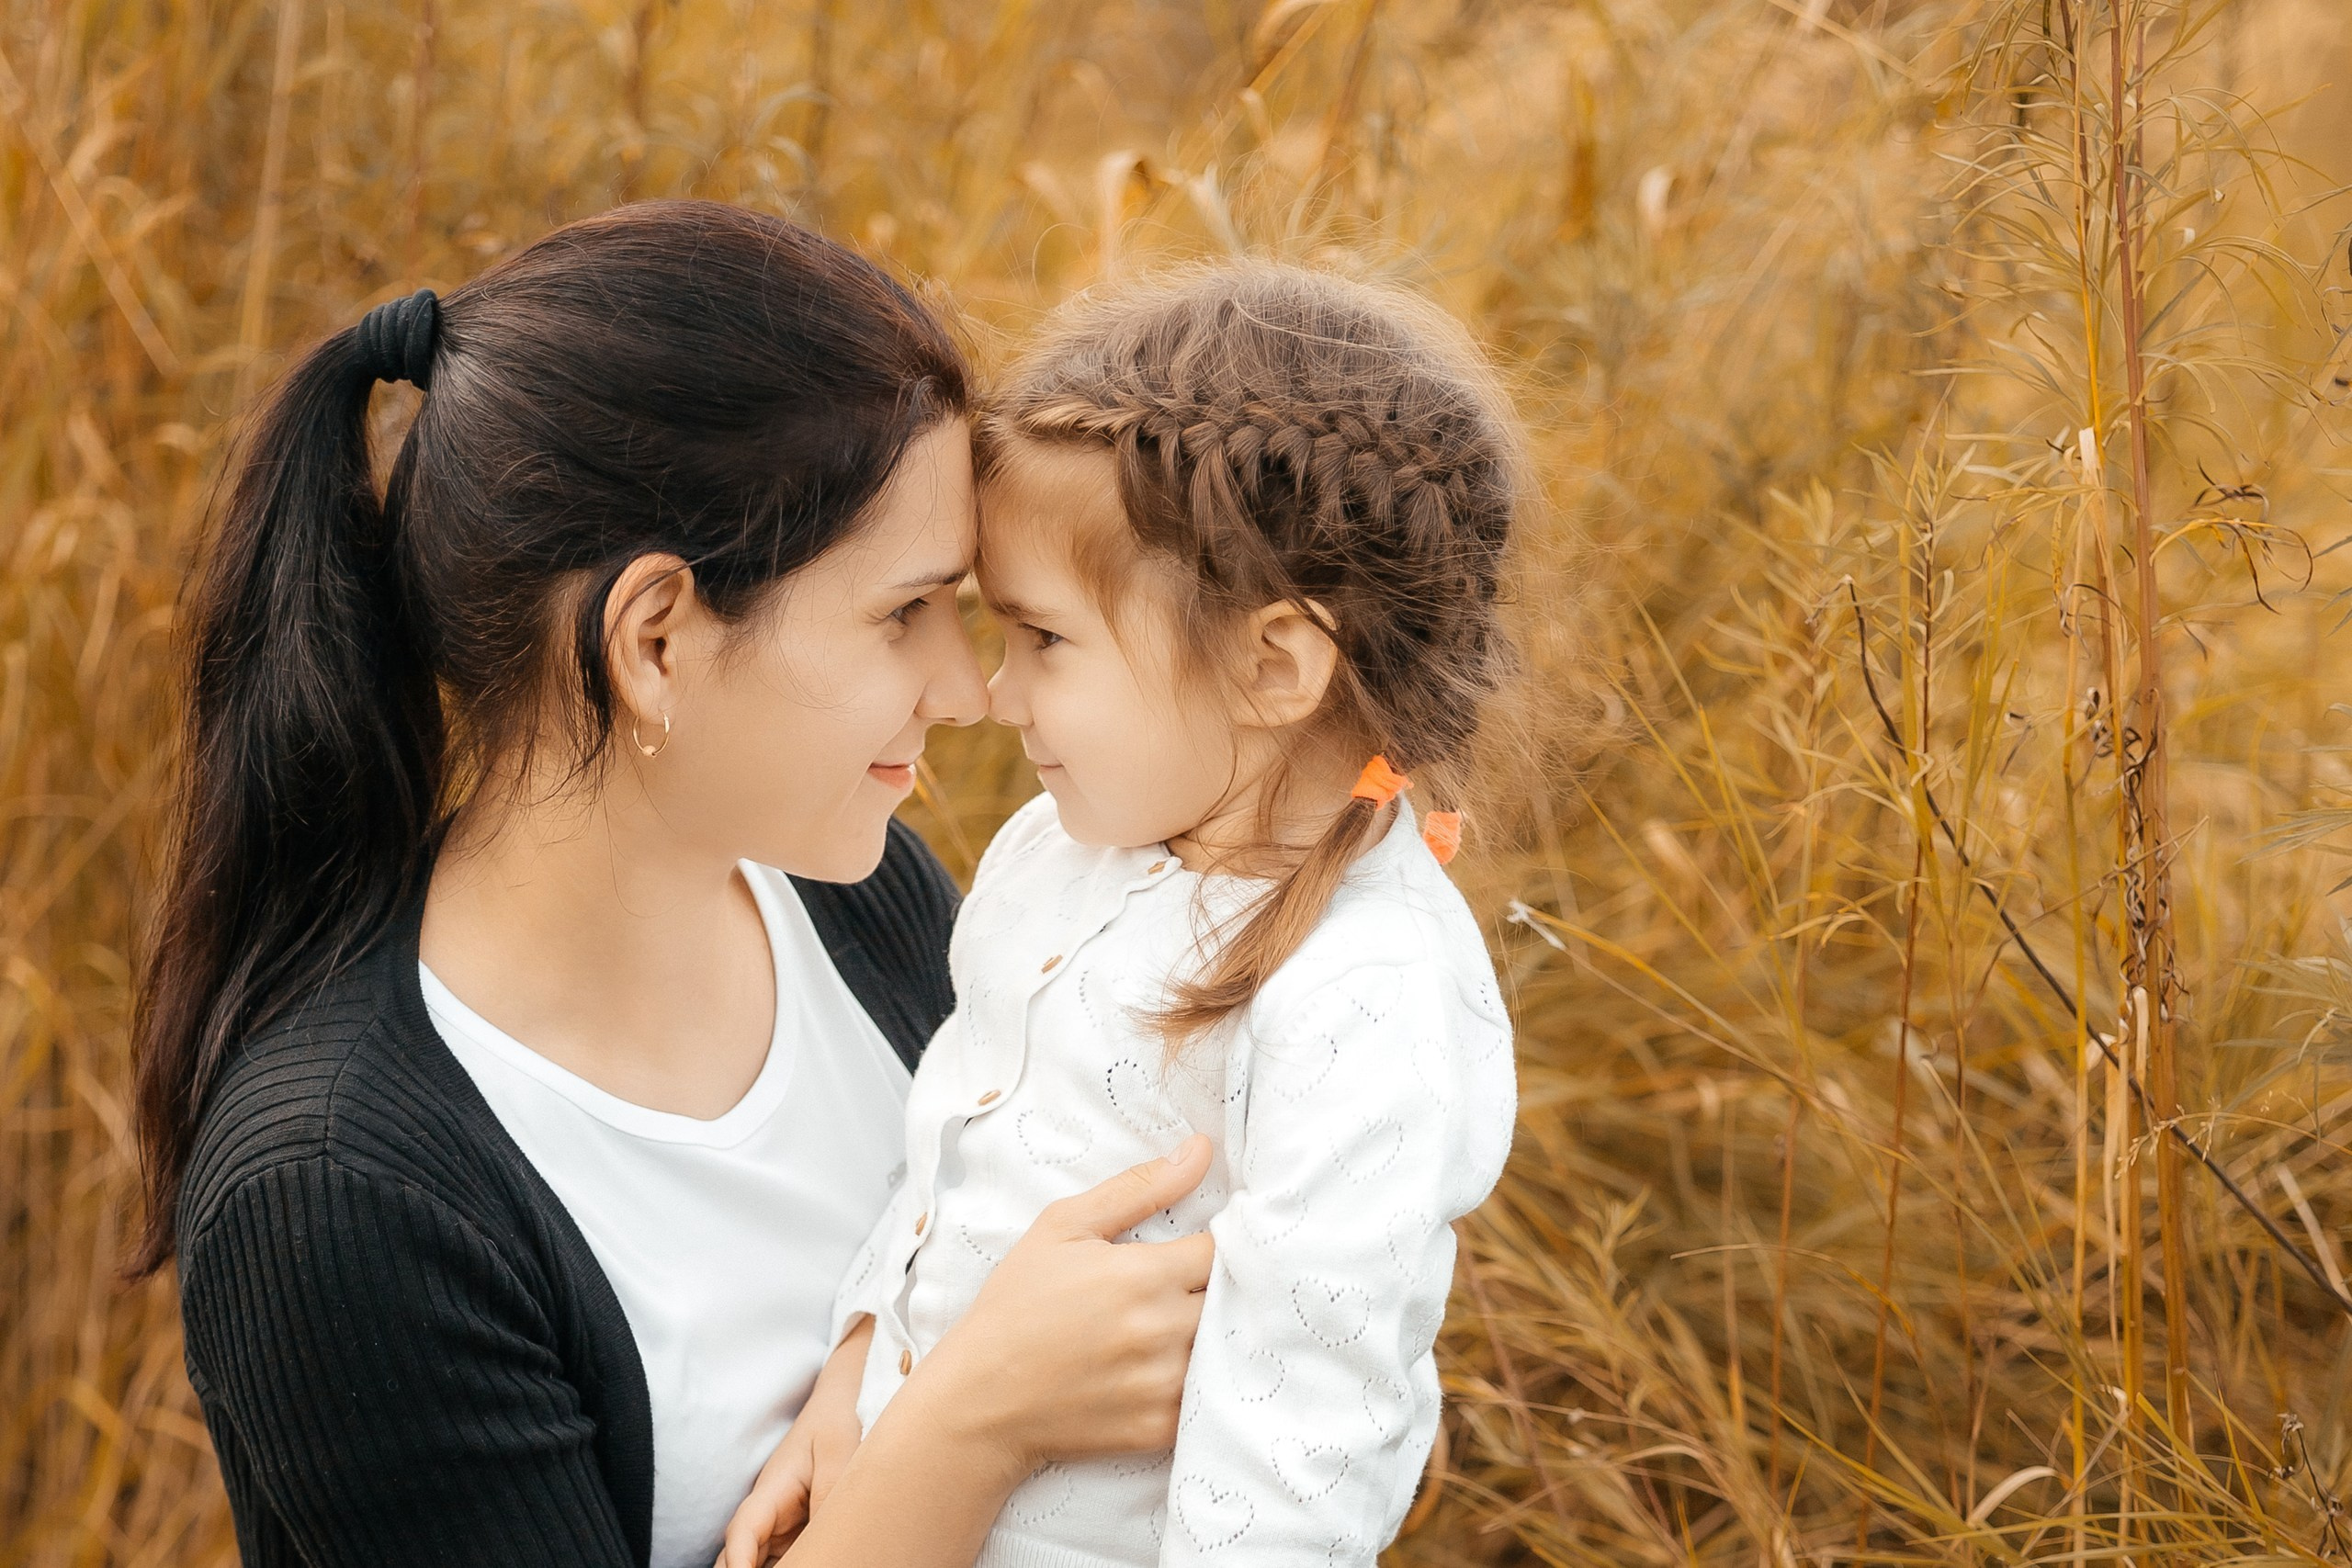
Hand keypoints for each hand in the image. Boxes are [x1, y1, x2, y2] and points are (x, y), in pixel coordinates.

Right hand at [718, 1319, 872, 1567]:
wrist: (838, 1410)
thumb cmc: (834, 1424)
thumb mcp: (838, 1448)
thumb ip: (830, 1487)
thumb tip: (826, 1532)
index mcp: (771, 1492)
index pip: (742, 1533)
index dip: (738, 1561)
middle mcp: (767, 1516)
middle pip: (738, 1557)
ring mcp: (778, 1530)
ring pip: (755, 1562)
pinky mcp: (794, 1538)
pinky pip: (781, 1561)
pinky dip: (789, 1566)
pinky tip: (810, 1564)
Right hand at [888, 1134, 1214, 1473]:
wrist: (980, 1400)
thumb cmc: (1016, 1305)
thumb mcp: (1063, 1228)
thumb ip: (1139, 1188)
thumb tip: (1200, 1150)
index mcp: (1146, 1276)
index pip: (1222, 1249)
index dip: (1214, 1244)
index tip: (1194, 1249)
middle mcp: (1164, 1331)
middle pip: (1231, 1298)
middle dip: (1217, 1288)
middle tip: (1186, 1288)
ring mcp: (1165, 1384)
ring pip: (1226, 1346)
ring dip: (1212, 1333)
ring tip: (1176, 1327)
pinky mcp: (1161, 1428)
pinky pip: (1208, 1397)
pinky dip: (1200, 1381)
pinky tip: (1165, 1369)